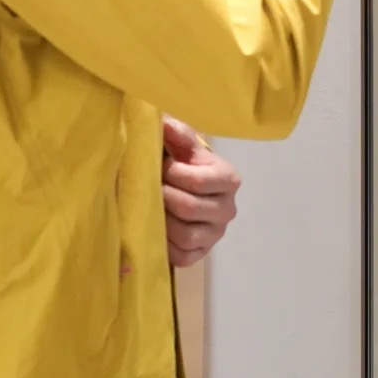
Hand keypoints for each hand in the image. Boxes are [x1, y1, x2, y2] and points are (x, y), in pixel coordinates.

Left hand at [161, 116, 241, 268]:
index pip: (196, 180)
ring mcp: (216, 234)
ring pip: (185, 234)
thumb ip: (177, 132)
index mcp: (228, 179)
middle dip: (163, 196)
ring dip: (162, 220)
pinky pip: (182, 255)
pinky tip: (157, 228)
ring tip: (151, 207)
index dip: (170, 174)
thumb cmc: (184, 162)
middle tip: (149, 188)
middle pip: (189, 208)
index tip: (158, 166)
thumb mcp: (183, 144)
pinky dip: (165, 244)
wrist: (187, 188)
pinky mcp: (201, 254)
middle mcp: (228, 209)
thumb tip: (163, 123)